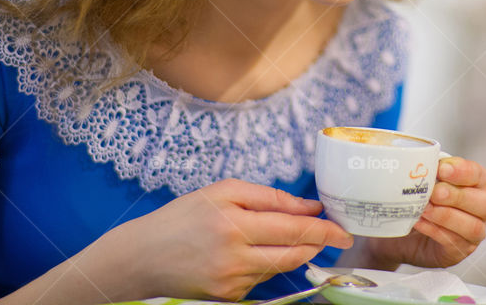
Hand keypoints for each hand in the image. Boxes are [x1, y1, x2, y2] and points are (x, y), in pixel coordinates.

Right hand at [111, 178, 352, 300]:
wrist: (143, 257)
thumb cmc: (182, 217)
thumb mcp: (222, 192)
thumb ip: (268, 197)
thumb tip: (307, 207)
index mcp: (233, 224)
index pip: (293, 230)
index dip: (323, 230)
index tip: (342, 229)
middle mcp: (234, 257)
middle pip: (294, 254)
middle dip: (318, 245)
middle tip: (334, 235)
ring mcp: (232, 282)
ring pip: (280, 267)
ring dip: (294, 252)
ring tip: (296, 237)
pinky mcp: (228, 298)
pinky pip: (261, 279)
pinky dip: (268, 264)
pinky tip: (257, 252)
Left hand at [366, 157, 485, 267]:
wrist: (401, 231)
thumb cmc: (419, 200)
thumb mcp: (424, 181)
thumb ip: (428, 170)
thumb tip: (418, 159)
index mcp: (476, 185)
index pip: (480, 175)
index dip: (463, 171)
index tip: (442, 169)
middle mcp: (481, 209)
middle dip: (459, 196)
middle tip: (435, 192)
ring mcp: (474, 233)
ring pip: (473, 227)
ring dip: (447, 216)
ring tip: (425, 209)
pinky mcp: (459, 250)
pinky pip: (454, 242)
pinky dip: (435, 231)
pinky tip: (419, 222)